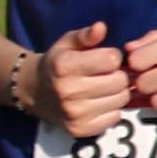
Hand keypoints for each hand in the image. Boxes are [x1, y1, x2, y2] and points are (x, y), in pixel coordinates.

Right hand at [32, 22, 131, 137]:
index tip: (103, 59)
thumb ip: (85, 35)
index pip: (112, 59)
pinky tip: (98, 103)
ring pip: (122, 99)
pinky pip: (115, 117)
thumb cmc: (57, 64)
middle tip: (105, 75)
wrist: (35, 91)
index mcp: (64, 66)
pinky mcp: (79, 129)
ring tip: (102, 88)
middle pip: (120, 81)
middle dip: (117, 75)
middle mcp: (66, 91)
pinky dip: (112, 110)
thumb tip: (100, 27)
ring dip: (117, 93)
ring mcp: (73, 113)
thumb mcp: (67, 44)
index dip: (112, 57)